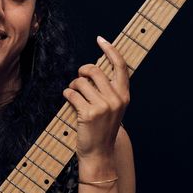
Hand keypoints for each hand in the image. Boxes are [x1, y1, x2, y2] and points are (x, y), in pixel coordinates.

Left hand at [63, 36, 129, 166]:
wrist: (99, 152)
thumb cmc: (103, 126)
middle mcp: (116, 98)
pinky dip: (67, 94)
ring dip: (74, 85)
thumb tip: (95, 66)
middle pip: (94, 70)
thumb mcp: (113, 107)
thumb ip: (109, 88)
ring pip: (81, 81)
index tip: (101, 39)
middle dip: (83, 71)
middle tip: (79, 77)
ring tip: (75, 95)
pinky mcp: (89, 113)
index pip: (120, 66)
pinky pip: (71, 93)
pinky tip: (70, 102)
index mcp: (124, 95)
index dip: (110, 50)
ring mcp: (103, 106)